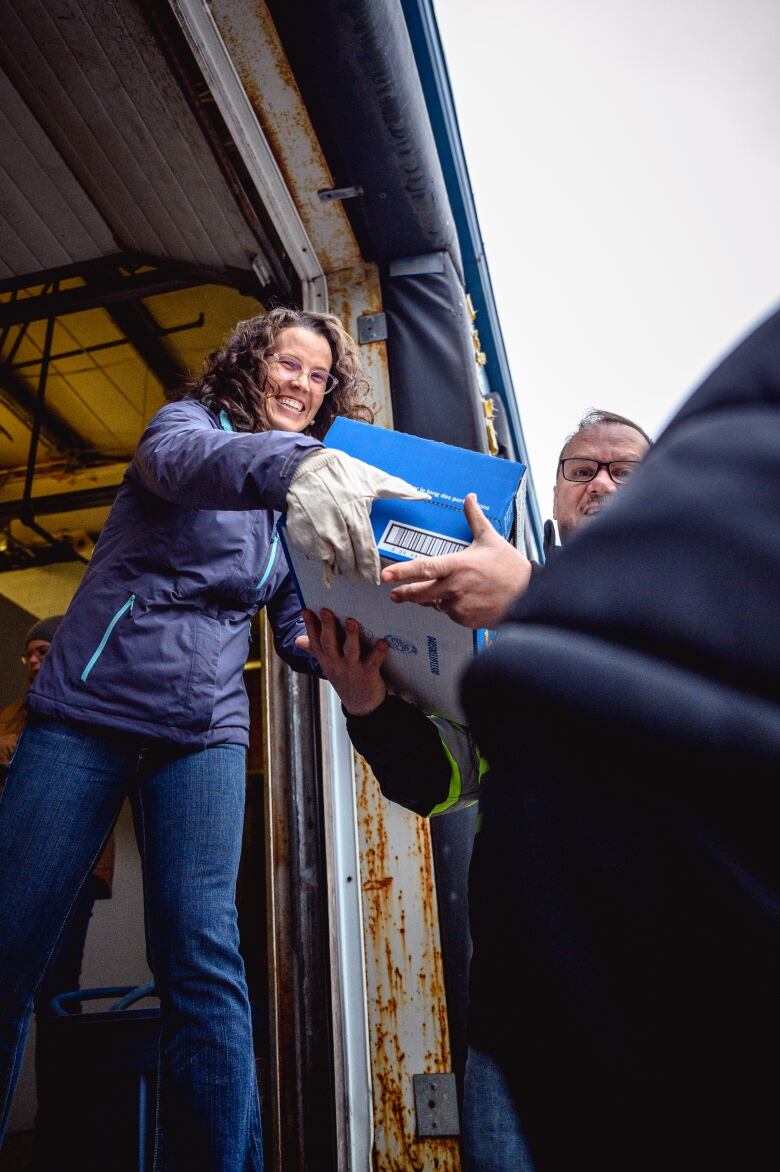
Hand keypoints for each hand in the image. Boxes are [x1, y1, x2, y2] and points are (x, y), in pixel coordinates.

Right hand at [285, 449, 428, 585]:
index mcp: (355, 515)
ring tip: (344, 566)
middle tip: (359, 577)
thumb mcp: (371, 479)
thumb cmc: (340, 472)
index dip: (370, 568)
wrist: (303, 468)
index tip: (373, 579)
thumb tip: (424, 497)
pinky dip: (322, 556)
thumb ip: (398, 490)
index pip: (366, 550)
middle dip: (355, 571)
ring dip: (338, 566)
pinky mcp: (302, 535)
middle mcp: (336, 528)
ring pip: (331, 561)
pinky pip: (315, 554)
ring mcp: (317, 533)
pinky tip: (326, 553)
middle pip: (348, 560)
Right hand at [295, 608, 388, 715]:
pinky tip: (383, 642)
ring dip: (351, 636)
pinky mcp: (368, 675)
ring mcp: (352, 669)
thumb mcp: (327, 665)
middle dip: (327, 626)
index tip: (306, 610)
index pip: (315, 640)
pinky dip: (378, 652)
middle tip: (326, 610)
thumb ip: (314, 650)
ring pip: (350, 650)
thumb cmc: (345, 678)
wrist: (361, 705)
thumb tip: (298, 639)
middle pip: (329, 643)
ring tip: (351, 621)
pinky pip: (373, 662)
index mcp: (326, 659)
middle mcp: (336, 663)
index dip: (310, 625)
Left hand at [380, 493, 532, 627]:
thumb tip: (469, 497)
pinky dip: (451, 608)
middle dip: (405, 593)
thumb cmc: (510, 568)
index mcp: (458, 565)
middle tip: (395, 593)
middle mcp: (455, 587)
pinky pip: (449, 614)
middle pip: (420, 593)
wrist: (529, 595)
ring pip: (436, 604)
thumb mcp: (491, 539)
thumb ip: (475, 518)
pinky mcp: (465, 620)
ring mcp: (459, 606)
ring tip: (449, 591)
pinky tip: (463, 600)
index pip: (424, 568)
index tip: (385, 576)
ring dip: (435, 599)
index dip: (402, 572)